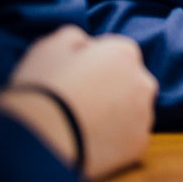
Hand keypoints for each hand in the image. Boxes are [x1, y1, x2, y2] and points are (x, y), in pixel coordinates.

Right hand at [6, 25, 157, 180]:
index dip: (93, 66)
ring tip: (80, 125)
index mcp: (124, 53)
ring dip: (115, 116)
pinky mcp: (139, 145)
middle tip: (78, 103)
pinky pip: (129, 139)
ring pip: (132, 112)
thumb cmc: (41, 89)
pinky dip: (114, 141)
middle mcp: (143, 81)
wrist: (38, 141)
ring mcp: (144, 115)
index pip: (116, 54)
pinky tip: (89, 143)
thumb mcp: (50, 46)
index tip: (74, 78)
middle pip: (129, 82)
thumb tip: (86, 44)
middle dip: (110, 89)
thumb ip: (75, 37)